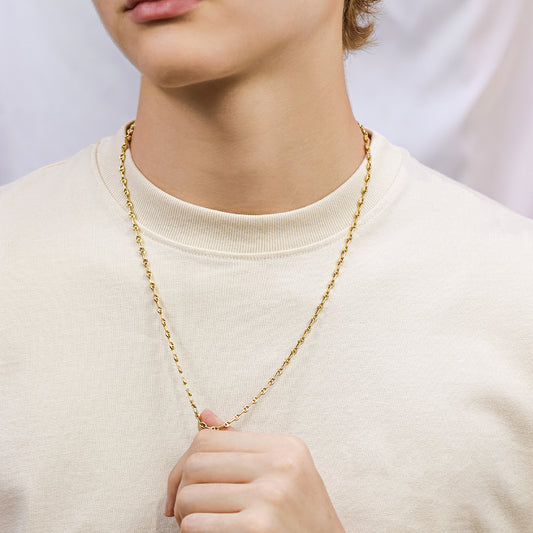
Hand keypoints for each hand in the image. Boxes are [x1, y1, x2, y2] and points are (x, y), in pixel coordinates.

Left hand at [164, 409, 344, 532]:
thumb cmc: (301, 518)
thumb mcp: (283, 473)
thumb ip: (243, 447)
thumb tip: (206, 417)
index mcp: (284, 447)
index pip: (210, 438)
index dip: (185, 461)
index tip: (181, 483)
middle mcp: (279, 466)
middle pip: (197, 464)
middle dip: (180, 489)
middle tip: (183, 509)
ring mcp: (270, 497)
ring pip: (191, 496)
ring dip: (184, 515)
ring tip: (196, 523)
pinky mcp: (259, 528)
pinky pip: (197, 525)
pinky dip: (192, 532)